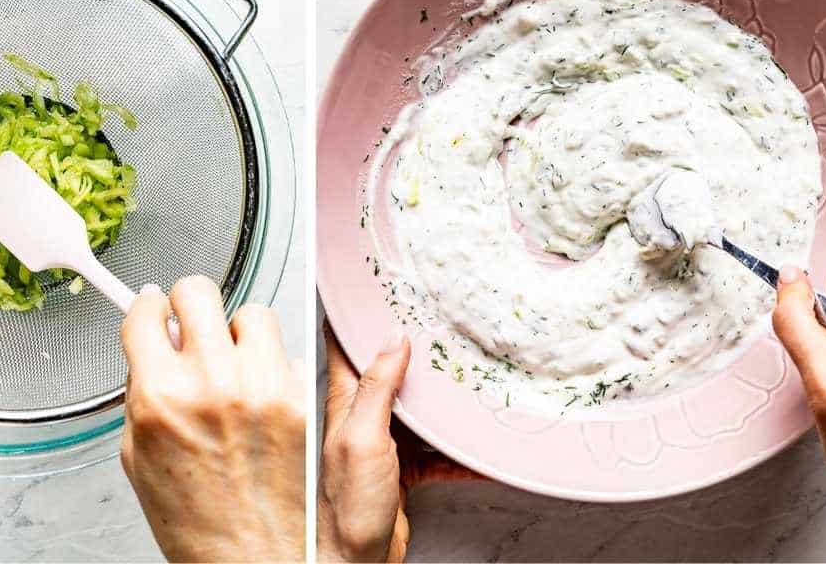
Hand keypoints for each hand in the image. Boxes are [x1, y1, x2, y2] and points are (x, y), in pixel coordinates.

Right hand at [120, 275, 304, 561]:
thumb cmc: (201, 528)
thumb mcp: (142, 462)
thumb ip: (143, 397)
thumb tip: (149, 351)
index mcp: (161, 399)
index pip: (145, 314)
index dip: (147, 309)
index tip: (154, 310)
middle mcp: (212, 385)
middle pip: (198, 292)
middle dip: (192, 304)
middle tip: (195, 324)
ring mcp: (262, 388)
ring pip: (252, 313)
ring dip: (241, 334)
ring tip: (238, 368)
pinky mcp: (302, 400)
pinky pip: (288, 355)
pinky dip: (276, 369)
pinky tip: (267, 400)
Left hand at [318, 324, 481, 561]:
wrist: (354, 561)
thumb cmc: (345, 508)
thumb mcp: (362, 438)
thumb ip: (376, 388)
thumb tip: (392, 339)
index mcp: (344, 401)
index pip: (346, 344)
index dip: (360, 315)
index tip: (383, 288)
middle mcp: (363, 417)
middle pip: (394, 372)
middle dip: (419, 353)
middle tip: (445, 330)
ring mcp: (384, 442)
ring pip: (420, 409)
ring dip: (445, 403)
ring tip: (473, 385)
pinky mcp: (403, 469)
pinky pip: (439, 452)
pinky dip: (461, 452)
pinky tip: (481, 449)